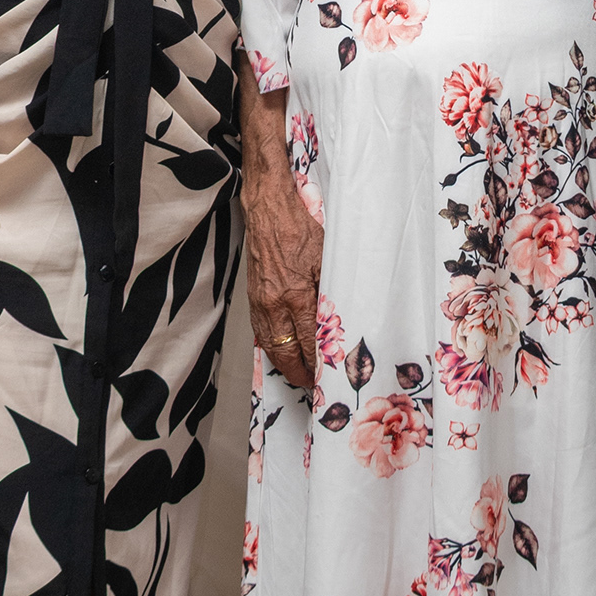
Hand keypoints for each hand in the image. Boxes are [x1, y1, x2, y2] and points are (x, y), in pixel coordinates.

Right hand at [245, 160, 323, 391]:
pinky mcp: (253, 295)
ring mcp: (260, 302)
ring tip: (298, 375)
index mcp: (296, 295)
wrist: (268, 209)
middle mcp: (274, 304)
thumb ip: (332, 289)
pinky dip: (271, 346)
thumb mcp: (327, 257)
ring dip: (284, 364)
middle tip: (312, 386)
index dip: (317, 365)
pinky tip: (281, 351)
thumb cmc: (300, 227)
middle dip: (299, 373)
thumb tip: (342, 317)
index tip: (327, 378)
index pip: (308, 344)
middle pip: (285, 352)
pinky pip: (261, 331)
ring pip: (270, 345)